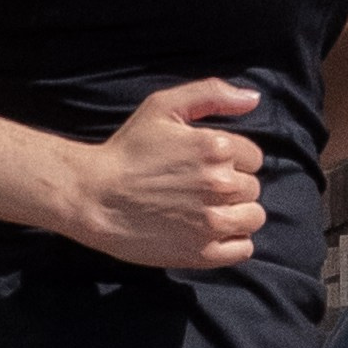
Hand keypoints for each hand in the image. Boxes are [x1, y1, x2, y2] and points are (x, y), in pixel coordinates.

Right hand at [71, 79, 266, 268]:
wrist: (93, 197)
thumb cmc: (127, 150)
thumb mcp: (163, 106)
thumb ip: (212, 94)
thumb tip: (253, 99)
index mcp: (217, 148)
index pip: (254, 158)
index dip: (232, 161)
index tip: (205, 166)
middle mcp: (221, 184)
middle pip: (253, 188)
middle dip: (232, 187)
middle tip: (198, 189)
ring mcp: (213, 222)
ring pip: (254, 218)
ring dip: (236, 214)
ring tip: (206, 211)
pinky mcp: (203, 253)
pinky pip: (243, 248)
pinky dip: (232, 242)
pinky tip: (208, 232)